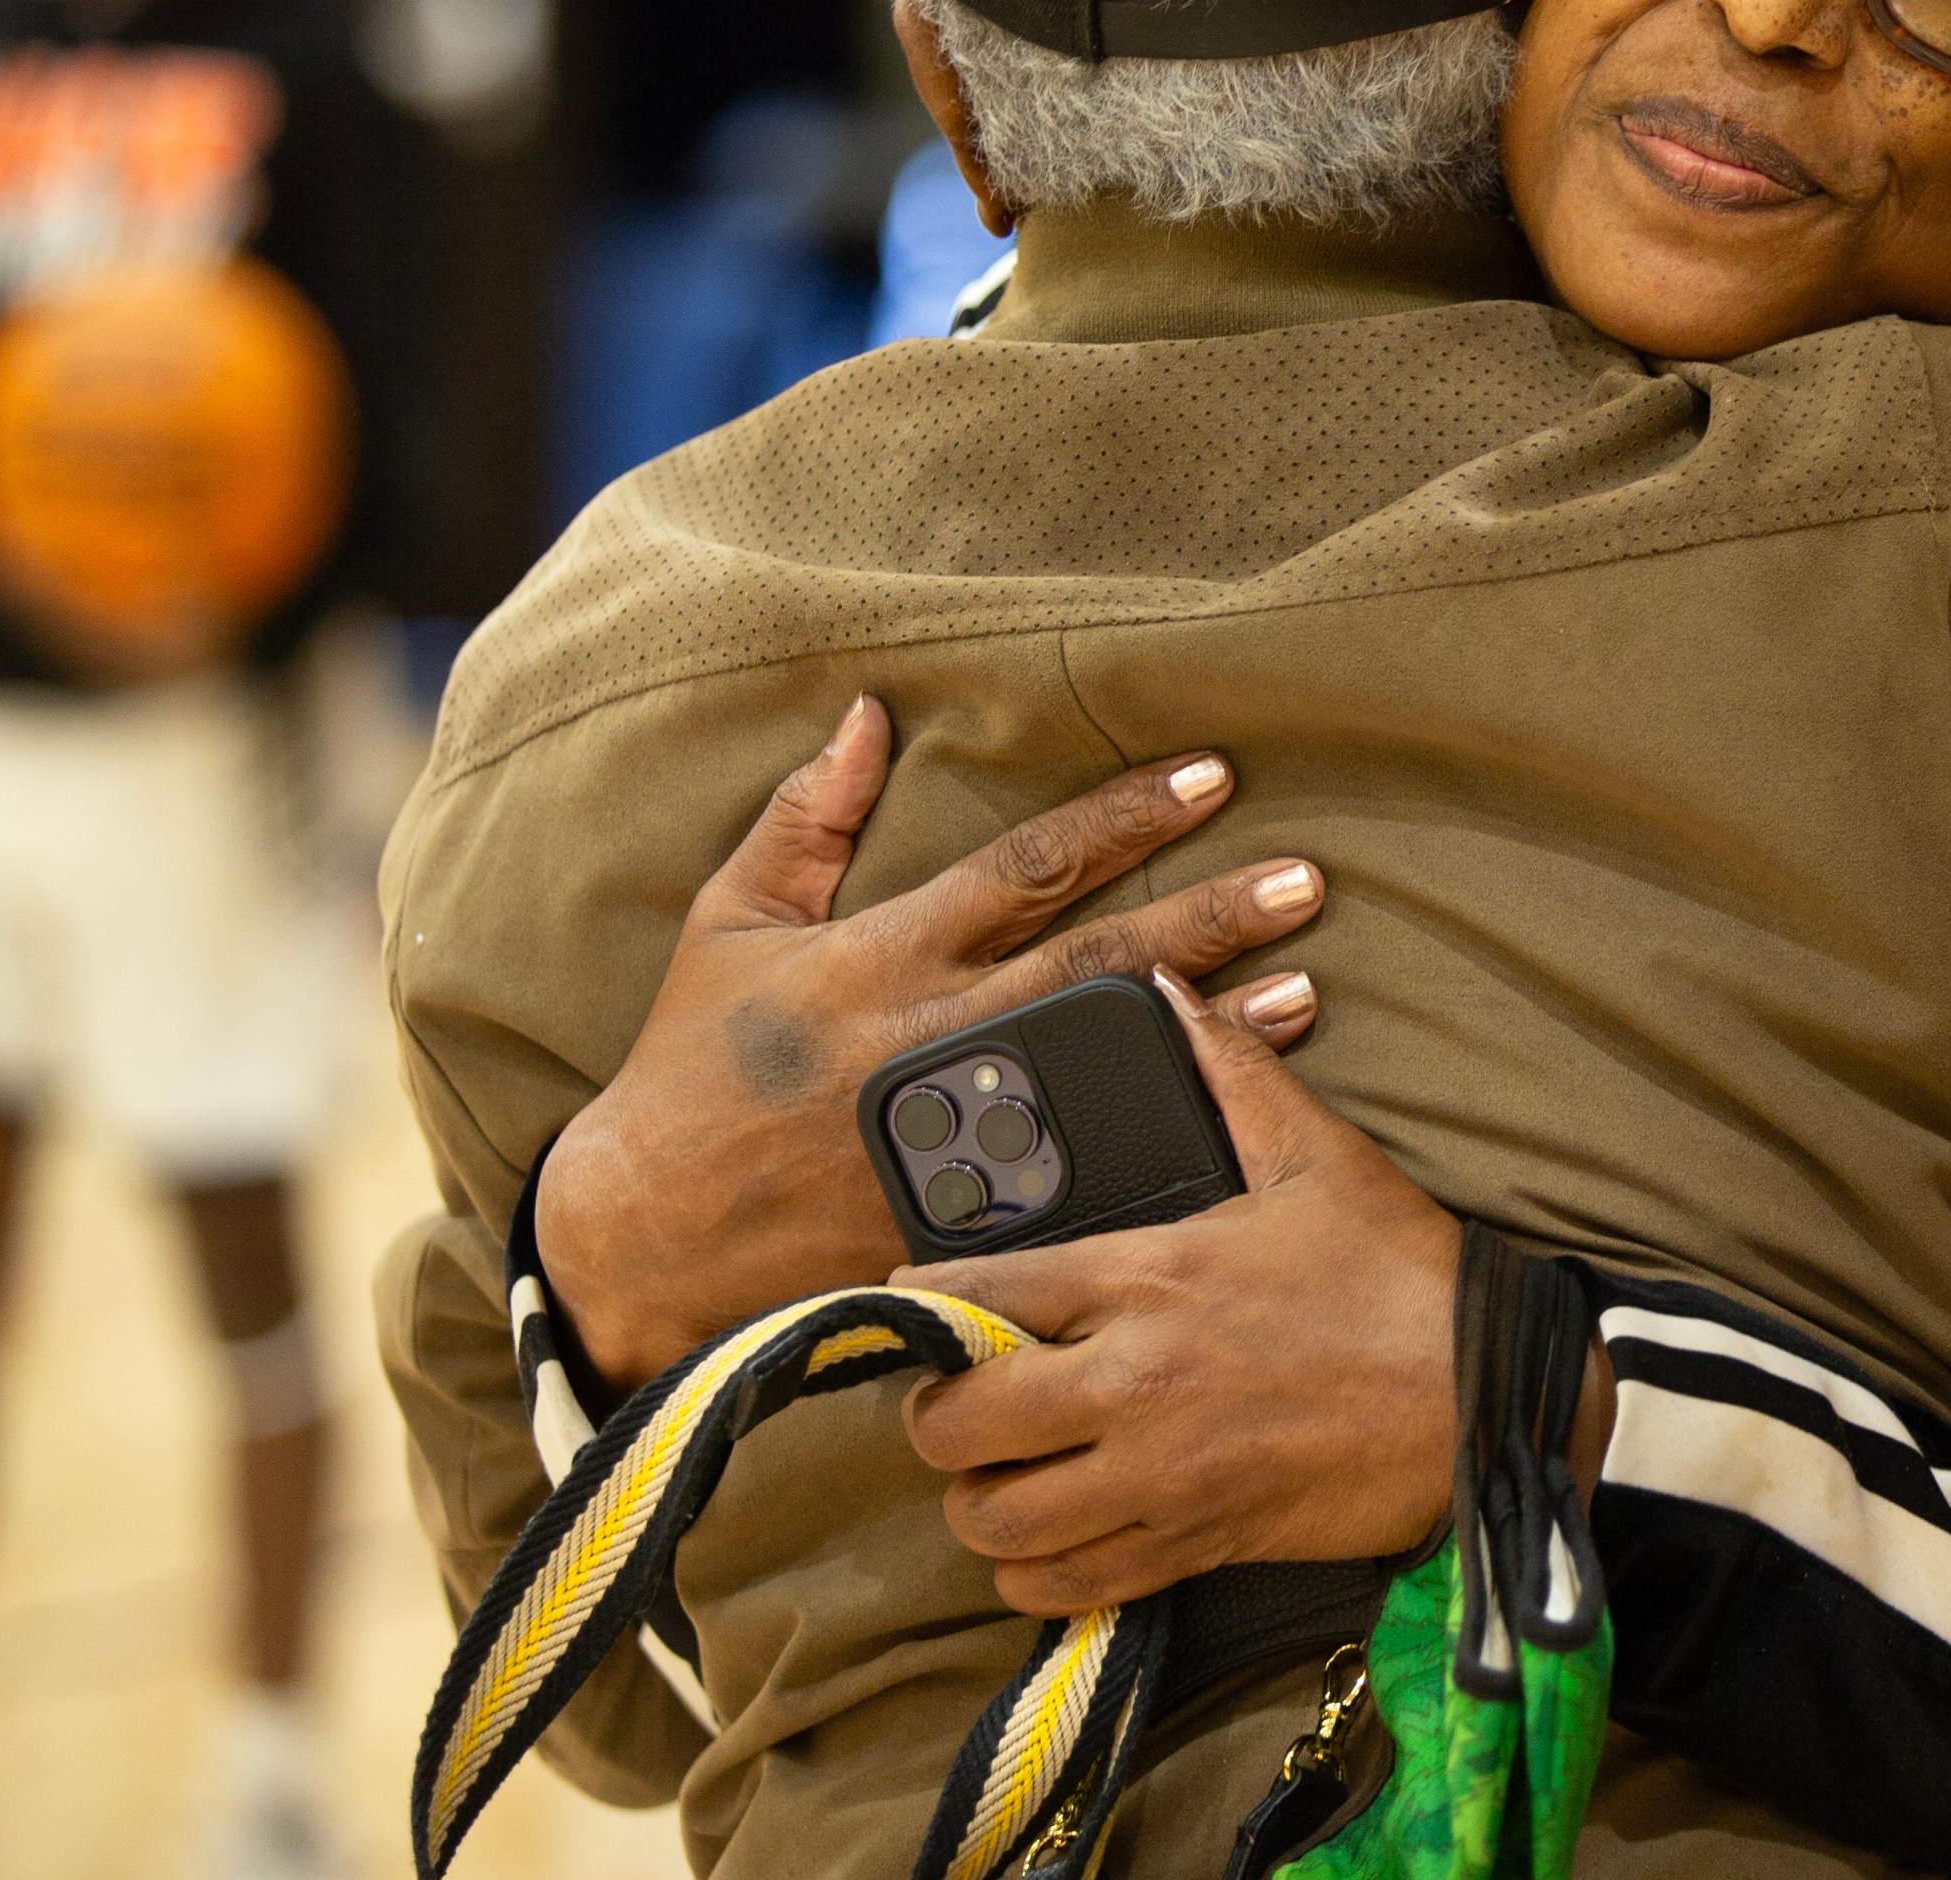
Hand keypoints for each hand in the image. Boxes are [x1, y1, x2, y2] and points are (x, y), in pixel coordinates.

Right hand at [537, 699, 1328, 1388]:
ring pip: (1112, 1069)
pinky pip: (1083, 1179)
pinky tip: (1238, 1128)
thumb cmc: (691, 1070)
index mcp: (882, 956)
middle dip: (1206, 917)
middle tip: (1304, 881)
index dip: (1123, 816)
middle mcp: (931, 1039)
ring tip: (1308, 994)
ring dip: (1216, 1032)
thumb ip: (804, 821)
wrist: (641, 1234)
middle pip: (1096, 963)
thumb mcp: (729, 926)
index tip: (1210, 776)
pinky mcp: (964, 1220)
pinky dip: (1161, 1149)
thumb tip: (867, 716)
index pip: (1026, 865)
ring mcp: (956, 1136)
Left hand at [899, 972, 1615, 1615]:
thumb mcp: (1316, 1155)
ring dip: (978, 1498)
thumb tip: (1169, 988)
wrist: (1483, 1398)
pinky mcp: (1190, 1544)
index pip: (976, 1292)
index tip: (920, 1299)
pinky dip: (1036, 1571)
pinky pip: (1063, 1586)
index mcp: (1148, 1276)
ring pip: (993, 1519)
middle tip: (959, 1391)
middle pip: (958, 1422)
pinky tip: (1051, 1535)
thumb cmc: (1400, 1275)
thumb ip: (1229, 1069)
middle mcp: (1130, 1382)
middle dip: (937, 1410)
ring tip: (1001, 1467)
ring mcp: (1155, 1475)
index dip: (924, 1298)